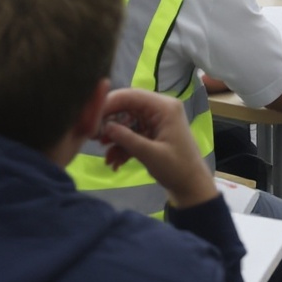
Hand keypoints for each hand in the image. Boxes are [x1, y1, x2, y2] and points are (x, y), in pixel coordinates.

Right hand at [94, 88, 219, 209]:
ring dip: (115, 138)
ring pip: (127, 122)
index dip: (110, 103)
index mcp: (164, 107)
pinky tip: (114, 162)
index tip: (91, 116)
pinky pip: (132, 133)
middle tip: (94, 137)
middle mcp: (160, 109)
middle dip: (110, 122)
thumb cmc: (177, 169)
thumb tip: (104, 127)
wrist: (191, 186)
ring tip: (106, 155)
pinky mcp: (152, 133)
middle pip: (127, 107)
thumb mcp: (150, 154)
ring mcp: (156, 121)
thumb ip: (126, 138)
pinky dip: (122, 146)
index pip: (132, 95)